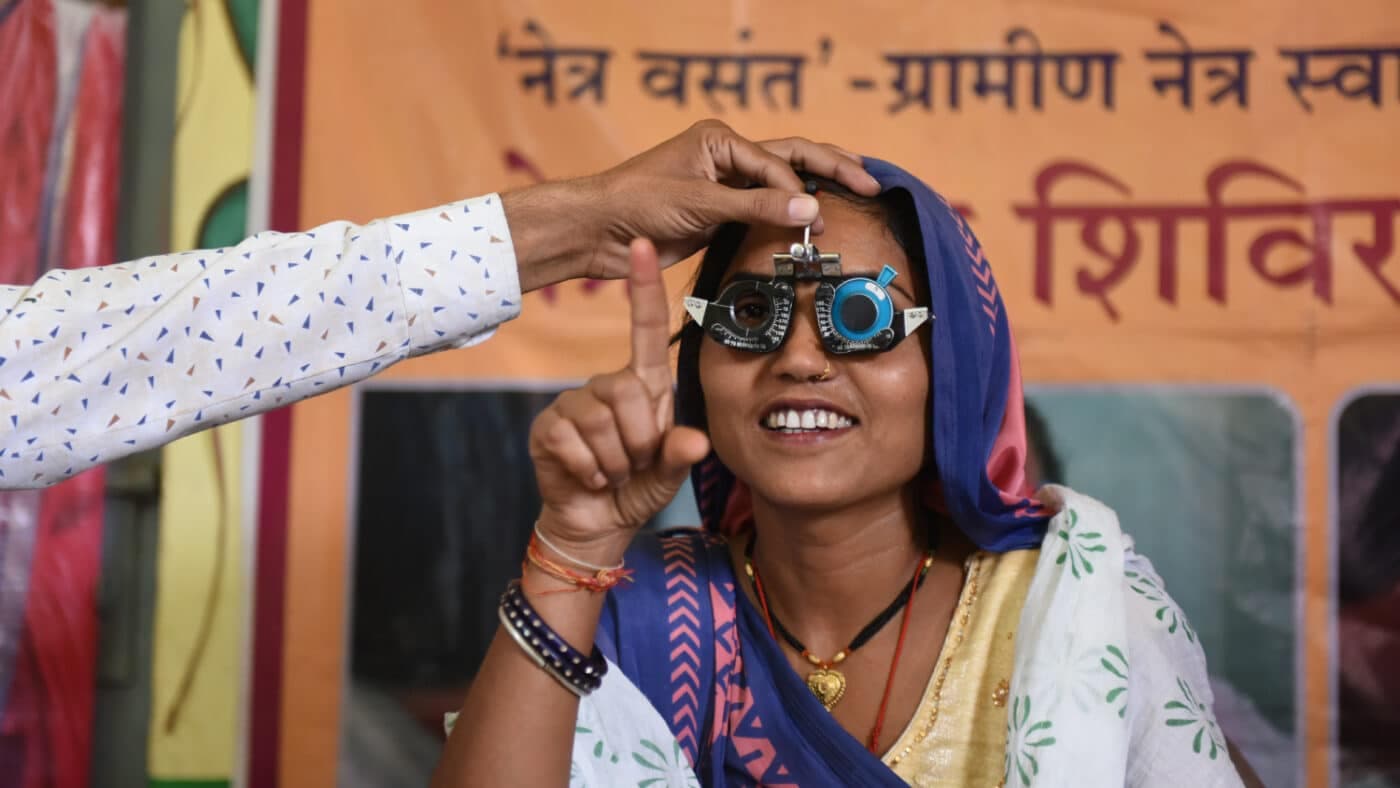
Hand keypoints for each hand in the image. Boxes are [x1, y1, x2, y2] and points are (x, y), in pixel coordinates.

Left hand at [506, 120, 880, 291]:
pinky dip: (791, 214)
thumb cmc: (637, 202)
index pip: (777, 162)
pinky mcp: (719, 214)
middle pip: (792, 158)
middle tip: (870, 183)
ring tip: (856, 192)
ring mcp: (725, 185)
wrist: (599, 230)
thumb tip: (811, 208)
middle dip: (832, 168)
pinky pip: (765, 210)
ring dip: (815, 189)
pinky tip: (814, 220)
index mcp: (721, 140)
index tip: (817, 220)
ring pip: (782, 183)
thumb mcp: (701, 203)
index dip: (800, 190)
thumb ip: (757, 206)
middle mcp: (727, 157)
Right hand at [527, 238, 710, 559]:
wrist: (597, 523)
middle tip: (634, 464)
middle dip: (638, 440)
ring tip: (612, 473)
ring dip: (614, 460)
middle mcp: (606, 385)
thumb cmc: (638, 487)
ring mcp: (573, 403)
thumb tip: (694, 442)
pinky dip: (589, 470)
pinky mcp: (548, 427)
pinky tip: (589, 478)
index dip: (644, 287)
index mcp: (643, 385)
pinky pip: (572, 441)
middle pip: (627, 391)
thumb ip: (680, 456)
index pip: (646, 328)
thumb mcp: (669, 473)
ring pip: (601, 420)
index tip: (642, 245)